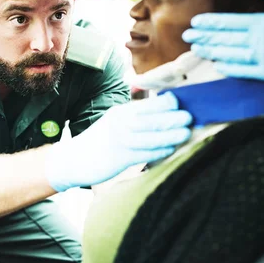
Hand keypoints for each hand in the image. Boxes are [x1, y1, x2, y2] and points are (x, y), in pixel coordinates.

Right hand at [45, 92, 191, 191]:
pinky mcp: (119, 158)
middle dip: (173, 117)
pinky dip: (159, 151)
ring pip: (150, 136)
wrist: (74, 159)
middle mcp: (120, 124)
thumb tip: (165, 112)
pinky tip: (171, 149)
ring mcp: (119, 141)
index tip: (183, 103)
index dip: (168, 103)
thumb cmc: (100, 141)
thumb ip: (135, 117)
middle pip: (151, 118)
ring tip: (186, 133)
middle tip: (190, 116)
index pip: (148, 104)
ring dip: (170, 134)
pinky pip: (144, 153)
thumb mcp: (115, 122)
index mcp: (121, 113)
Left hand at [182, 0, 263, 112]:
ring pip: (229, 54)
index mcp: (262, 23)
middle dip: (204, 36)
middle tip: (186, 36)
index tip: (195, 22)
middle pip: (225, 38)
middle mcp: (257, 40)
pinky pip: (242, 71)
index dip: (211, 22)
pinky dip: (228, 68)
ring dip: (211, 51)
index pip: (230, 21)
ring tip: (196, 49)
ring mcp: (260, 58)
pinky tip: (216, 66)